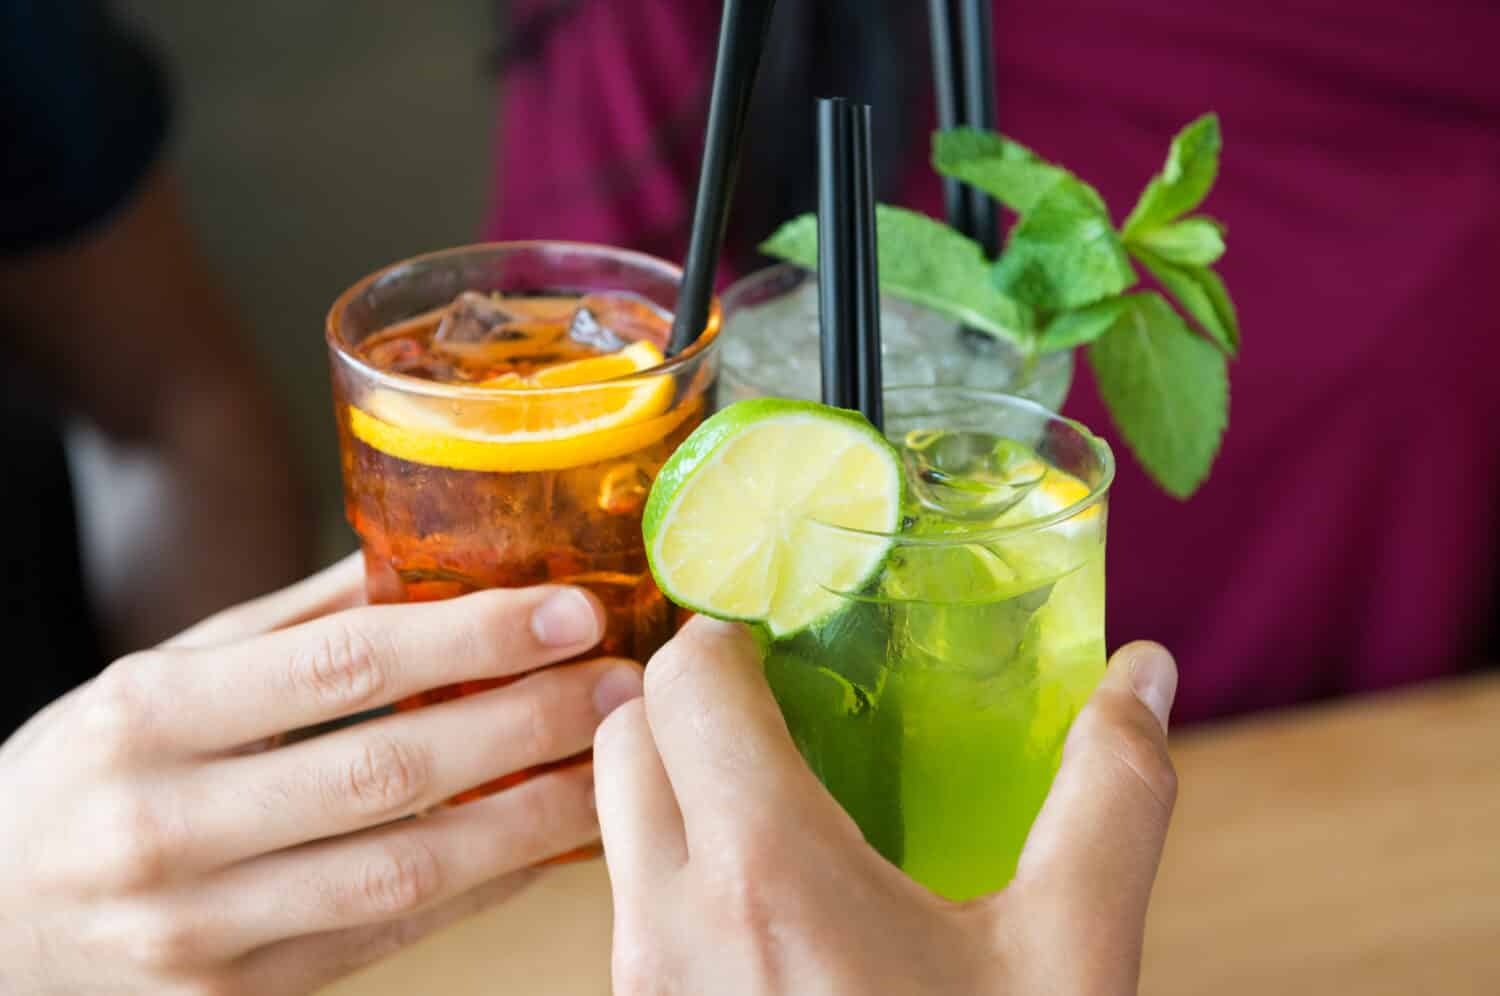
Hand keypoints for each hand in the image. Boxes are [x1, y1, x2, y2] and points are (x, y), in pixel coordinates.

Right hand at [0, 556, 644, 994]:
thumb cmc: (84, 777)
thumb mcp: (155, 677)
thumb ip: (287, 629)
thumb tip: (420, 563)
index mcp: (149, 716)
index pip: (342, 666)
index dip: (472, 638)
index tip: (569, 611)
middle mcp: (168, 827)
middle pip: (389, 770)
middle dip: (527, 724)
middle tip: (623, 684)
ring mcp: (200, 932)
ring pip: (404, 872)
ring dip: (529, 817)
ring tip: (613, 765)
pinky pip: (388, 939)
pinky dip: (481, 886)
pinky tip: (549, 841)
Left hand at [595, 617, 1177, 995]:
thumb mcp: (1069, 960)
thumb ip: (1110, 799)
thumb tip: (1144, 675)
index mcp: (769, 879)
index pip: (684, 684)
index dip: (727, 635)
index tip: (783, 635)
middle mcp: (669, 927)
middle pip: (627, 737)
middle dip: (689, 696)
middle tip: (778, 697)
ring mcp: (639, 986)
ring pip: (615, 822)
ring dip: (676, 776)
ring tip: (780, 785)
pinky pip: (626, 899)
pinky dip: (672, 856)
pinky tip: (769, 886)